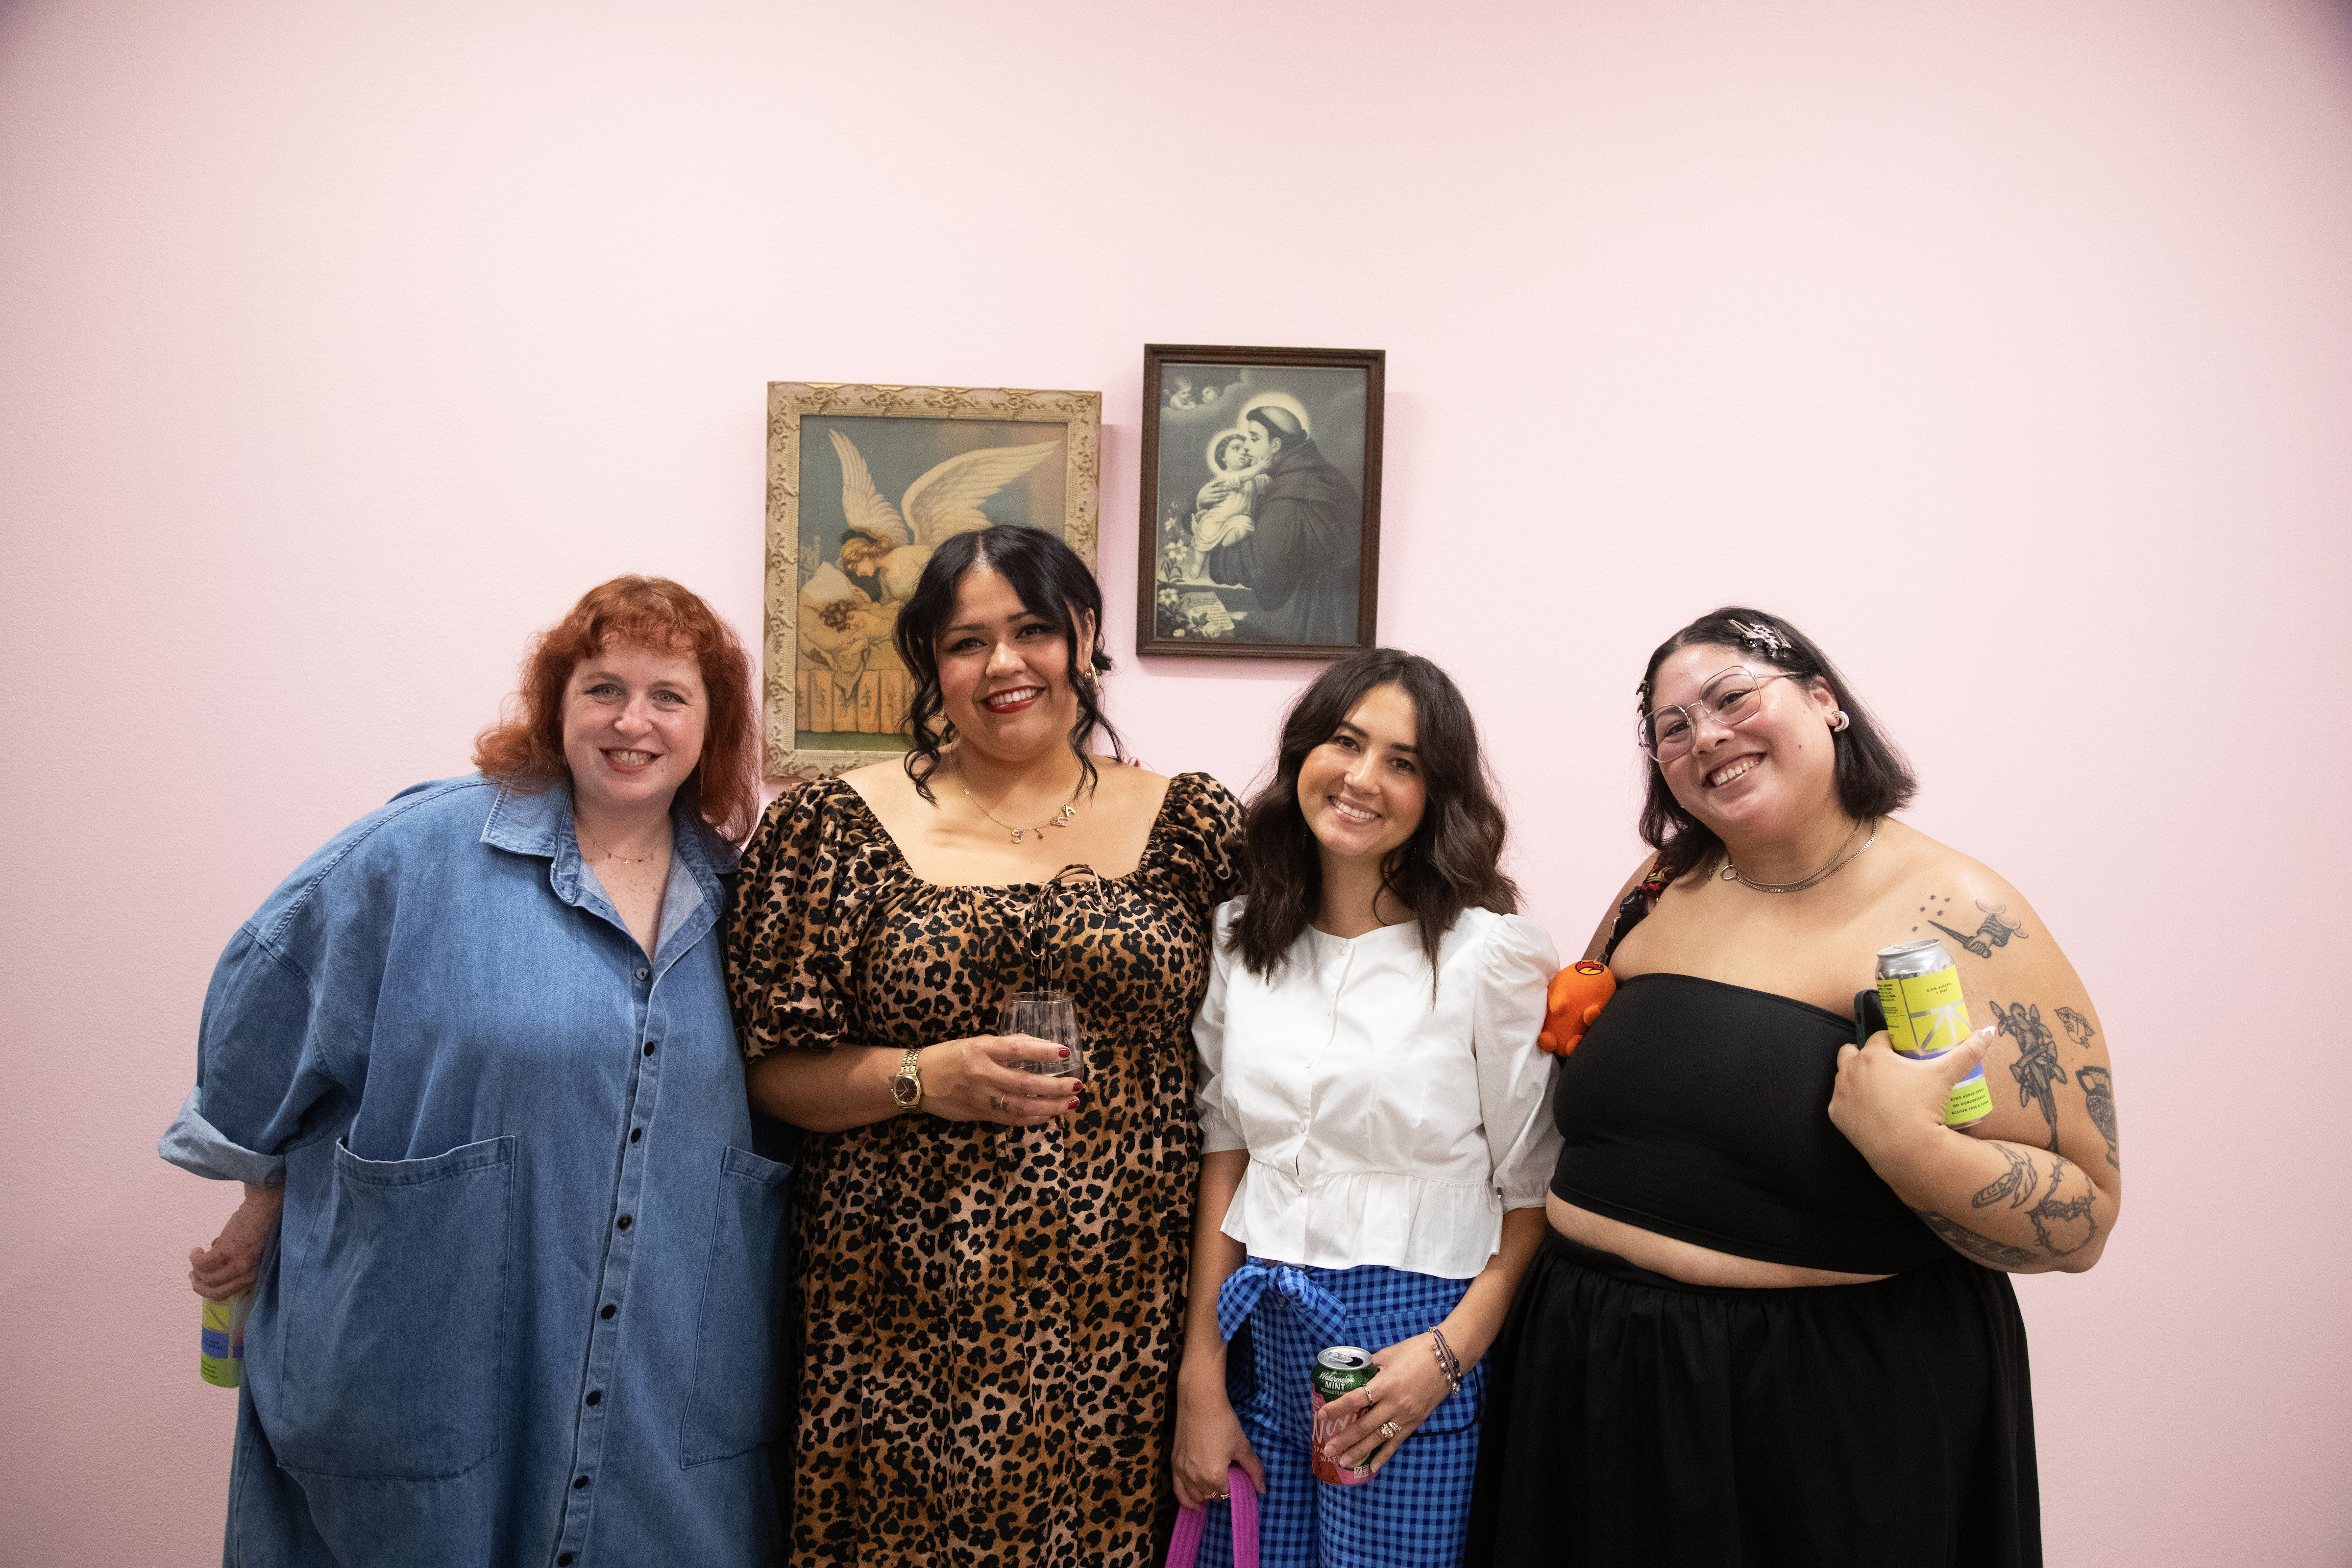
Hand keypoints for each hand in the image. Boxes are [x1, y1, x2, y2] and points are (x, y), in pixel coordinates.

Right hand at [188, 1182, 284, 1300]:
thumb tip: (215, 1271)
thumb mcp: (252, 1254)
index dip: (209, 1290)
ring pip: (207, 1279)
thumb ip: (239, 1266)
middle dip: (199, 1286)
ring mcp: (238, 1264)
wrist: (264, 1208)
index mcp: (254, 1276)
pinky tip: (196, 1250)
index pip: (227, 1294)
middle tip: (192, 1275)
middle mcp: (247, 1274)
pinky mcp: (227, 1251)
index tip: (200, 1282)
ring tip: (195, 1258)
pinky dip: (195, 1258)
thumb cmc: (258, 1228)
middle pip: (215, 1293)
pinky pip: (202, 1264)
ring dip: (195, 1271)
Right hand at [913, 1034, 1081, 1125]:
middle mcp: (981, 1073)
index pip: (1017, 1049)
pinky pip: (1010, 1119)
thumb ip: (1004, 1045)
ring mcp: (980, 1097)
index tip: (1065, 1052)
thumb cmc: (948, 1056)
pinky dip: (1032, 1119)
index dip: (1042, 1051)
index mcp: (980, 1049)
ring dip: (1049, 1106)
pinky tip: (1049, 1116)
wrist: (915, 1081)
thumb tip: (1037, 1046)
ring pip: (1020, 1106)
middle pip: (1024, 1083)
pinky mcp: (979, 1114)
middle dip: (1055, 1086)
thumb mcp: (974, 1042)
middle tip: (1077, 1085)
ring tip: (1070, 1103)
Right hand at [1172, 1374, 1265, 1508]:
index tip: (1237, 1478)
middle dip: (1221, 1491)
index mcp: (1215, 1476)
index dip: (1234, 1488)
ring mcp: (1183, 1472)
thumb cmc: (1224, 1422)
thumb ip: (1253, 1469)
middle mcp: (1196, 1479)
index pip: (1227, 1494)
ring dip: (1205, 1496)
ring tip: (1213, 1490)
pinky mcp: (1174, 1464)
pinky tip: (1194, 1504)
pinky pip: (1178, 1491)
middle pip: (1212, 1496)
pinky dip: (1186, 1499)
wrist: (1200, 1402)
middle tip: (1227, 1478)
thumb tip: (1262, 1490)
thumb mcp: (1242, 1446)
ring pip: (1195, 1496)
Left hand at [1316, 1331, 1455, 1475]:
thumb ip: (1370, 1367)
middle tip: (1328, 1451)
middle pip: (1365, 1425)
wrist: (1448, 1358)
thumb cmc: (1416, 1351)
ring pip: (1379, 1438)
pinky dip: (1385, 1455)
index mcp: (1385, 1383)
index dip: (1337, 1409)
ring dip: (1360, 1451)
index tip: (1321, 1416)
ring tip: (1344, 1462)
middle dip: (1345, 1440)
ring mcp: (1406, 1415)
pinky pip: (1397, 1442)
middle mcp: (1395, 1403)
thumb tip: (1354, 1374)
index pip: (1355, 1400)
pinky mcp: (1416, 1422)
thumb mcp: (1388, 1354)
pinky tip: (1373, 1467)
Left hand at [1829, 1025, 1991, 1175]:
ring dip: (1856, 1078)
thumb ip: (1966, 1052)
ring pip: (1844, 1076)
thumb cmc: (1924, 1107)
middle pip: (1853, 1052)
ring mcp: (1840, 1093)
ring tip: (1879, 1088)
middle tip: (1889, 1069)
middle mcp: (1850, 1070)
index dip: (1892, 1042)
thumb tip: (1990, 1031)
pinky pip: (1840, 1102)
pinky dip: (1851, 1103)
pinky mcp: (1836, 1115)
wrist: (1908, 1150)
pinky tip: (1867, 1108)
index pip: (1880, 1037)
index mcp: (1872, 1055)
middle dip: (1866, 1056)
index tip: (1902, 1050)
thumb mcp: (1945, 1076)